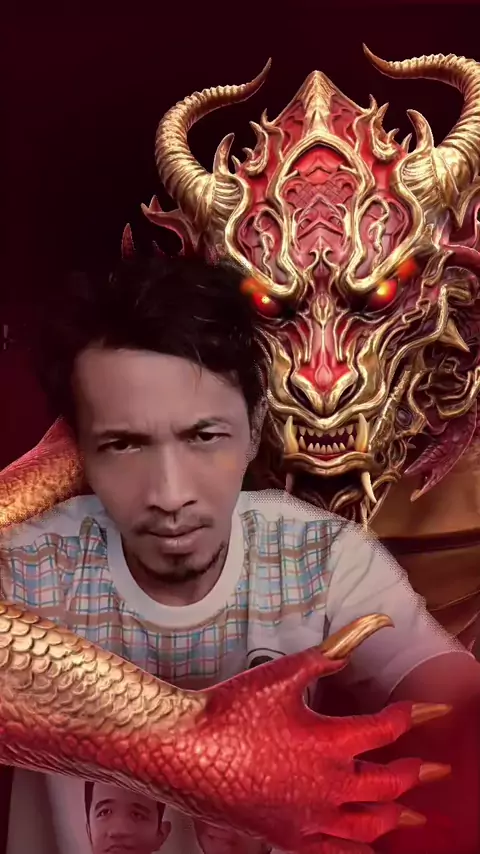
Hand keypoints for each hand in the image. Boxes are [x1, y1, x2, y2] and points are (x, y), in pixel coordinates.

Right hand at [183, 615, 449, 853]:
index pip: (385, 729)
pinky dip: (358, 849)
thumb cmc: (228, 710)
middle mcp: (326, 785)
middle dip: (417, 773)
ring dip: (397, 815)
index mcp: (328, 742)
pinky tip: (363, 846)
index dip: (408, 716)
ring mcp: (308, 816)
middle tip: (434, 769)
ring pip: (369, 825)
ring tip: (411, 813)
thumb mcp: (282, 673)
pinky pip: (335, 852)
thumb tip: (367, 627)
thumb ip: (329, 652)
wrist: (183, 749)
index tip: (418, 710)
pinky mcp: (286, 836)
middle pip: (389, 784)